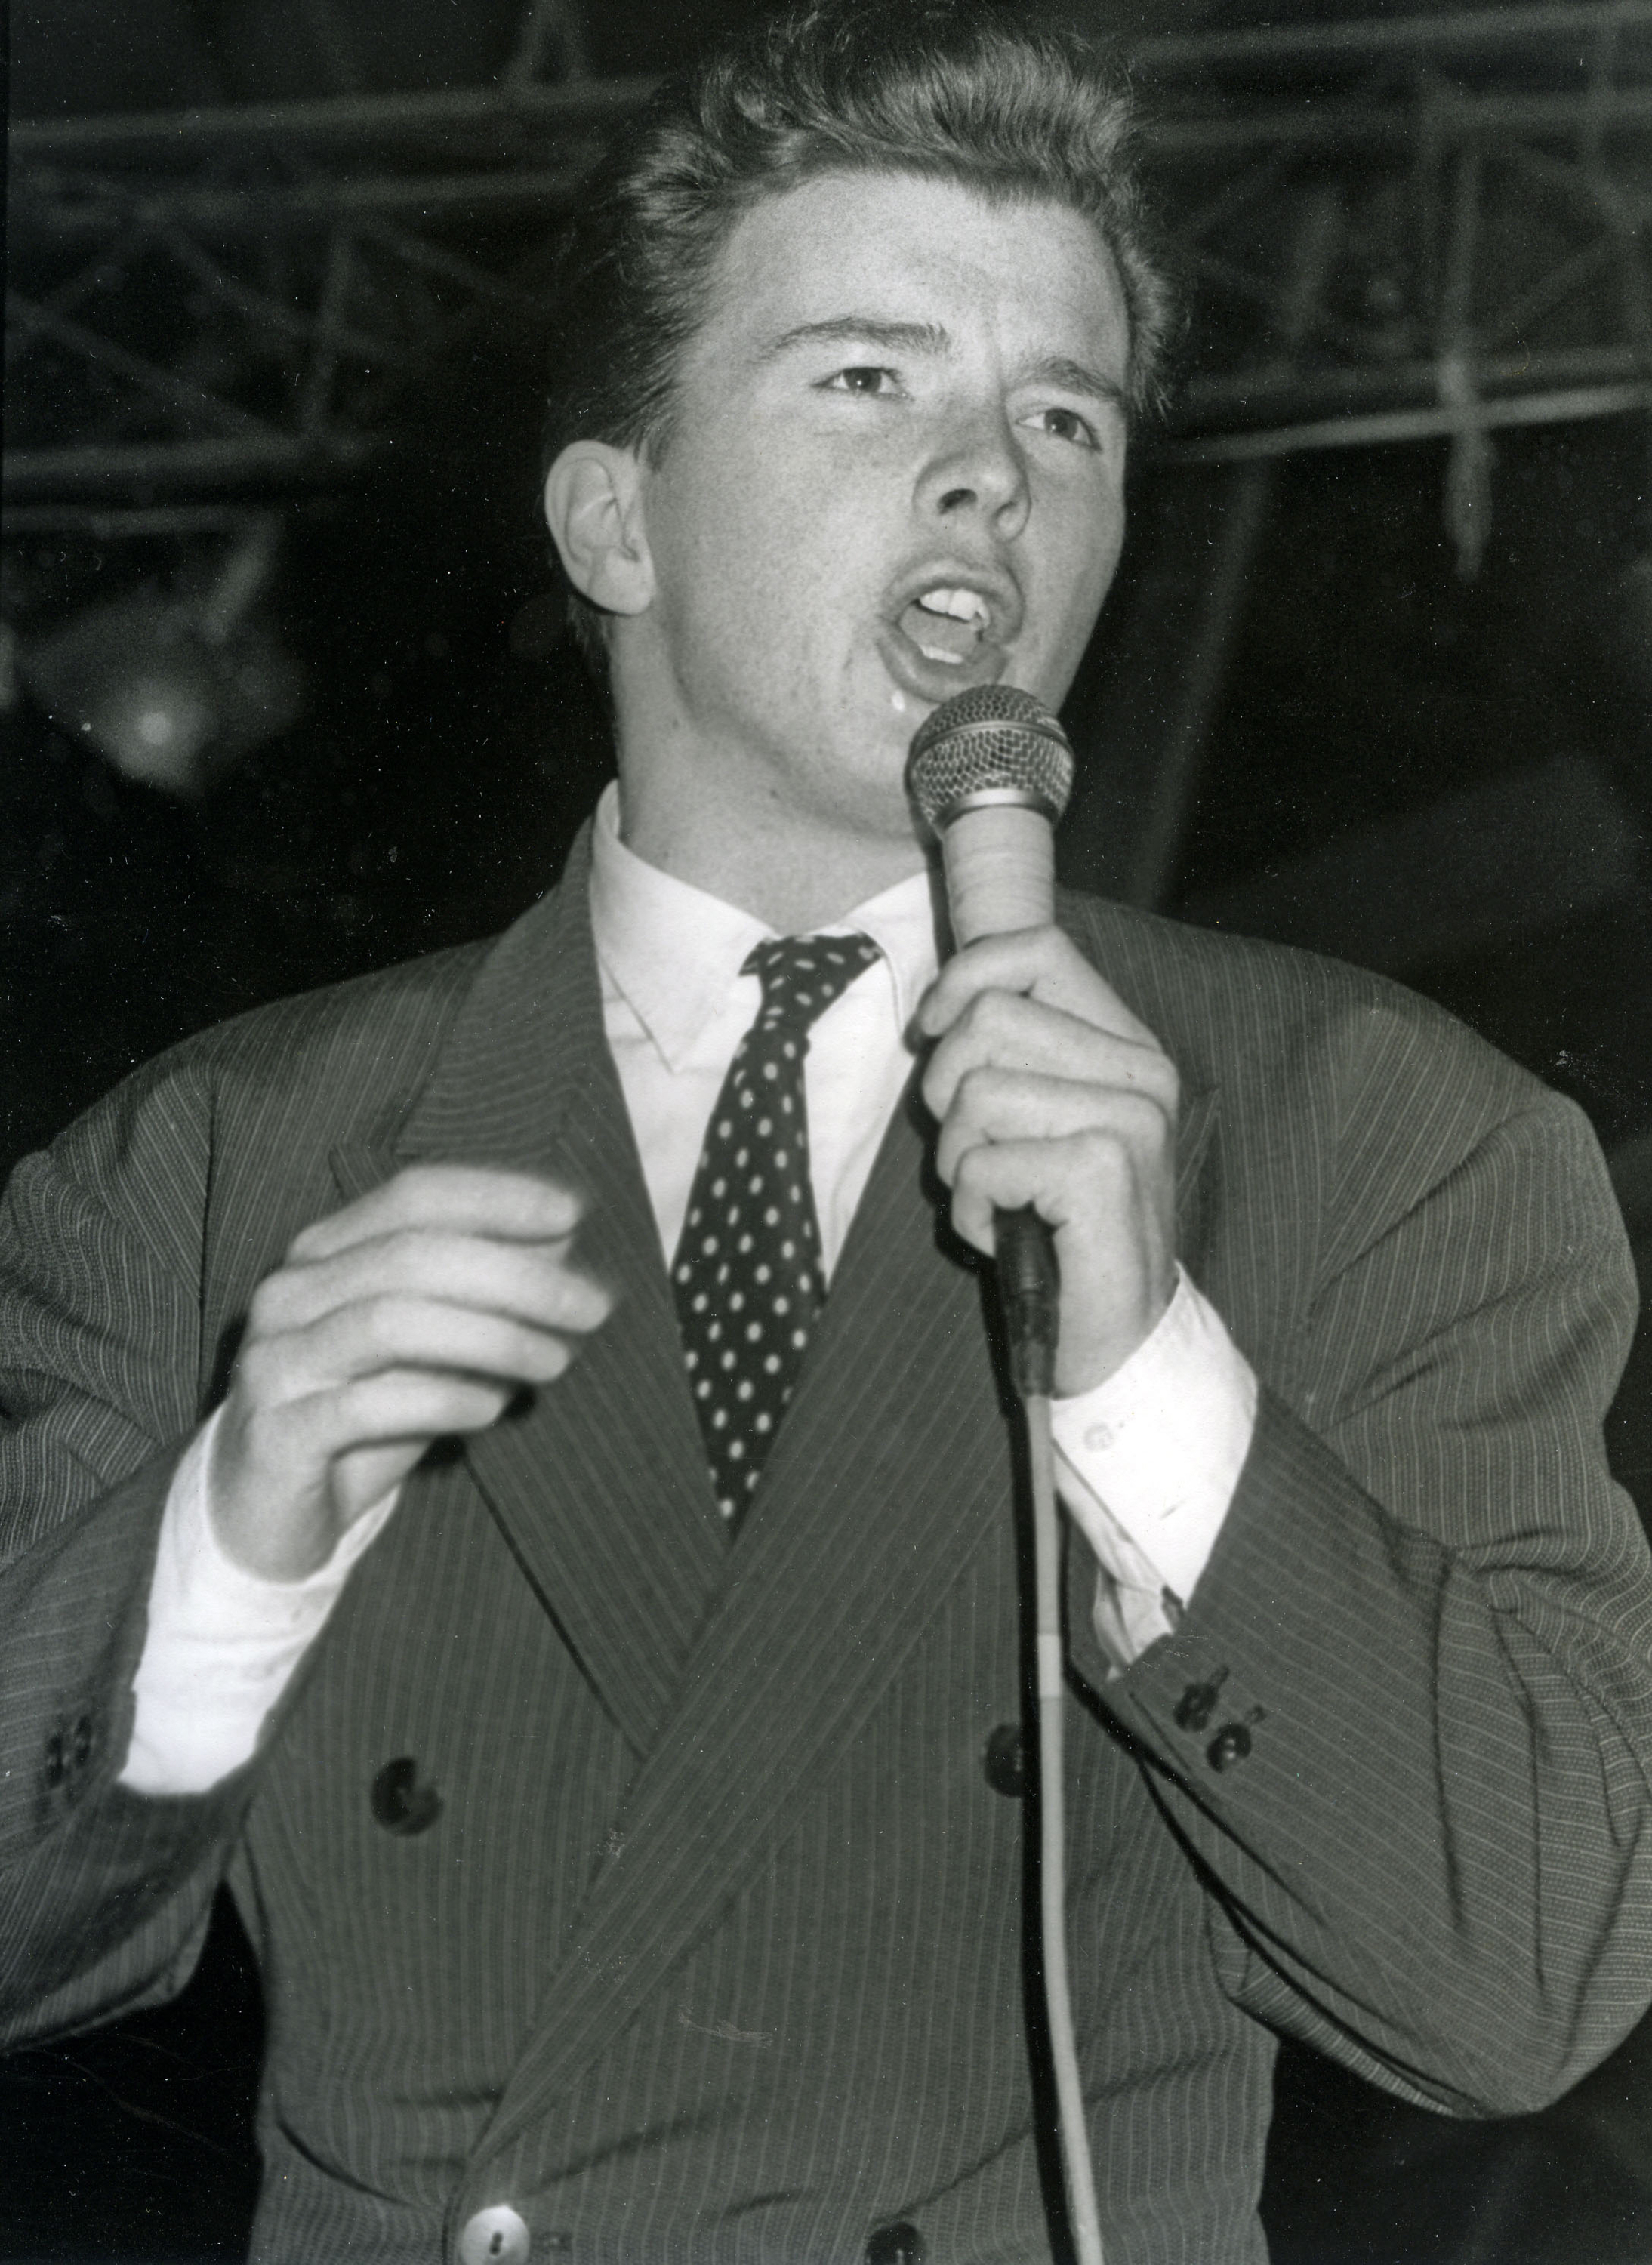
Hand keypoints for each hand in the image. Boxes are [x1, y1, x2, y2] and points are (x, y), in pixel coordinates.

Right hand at [211, 1165, 611, 1581]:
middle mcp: (290, 1293)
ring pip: (390, 1323)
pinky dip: (441, 1399)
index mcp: (325, 1252)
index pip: (413, 1196)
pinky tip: (492, 1409)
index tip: (572, 1214)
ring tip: (555, 1362)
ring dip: (491, 1337)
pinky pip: (365, 1406)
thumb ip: (484, 1291)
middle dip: (515, 1278)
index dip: (494, 1198)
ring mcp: (275, 1360)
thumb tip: (563, 1238)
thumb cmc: (366, 1415)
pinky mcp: (275, 1433)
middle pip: (411, 1257)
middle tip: (592, 1307)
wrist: (270, 1516)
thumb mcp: (432, 1347)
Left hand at [918, 928, 1178, 1395]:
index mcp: (1128, 1046)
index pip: (1038, 949)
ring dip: (959, 1161)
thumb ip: (1010, 1057)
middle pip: (988, 1019)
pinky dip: (974, 1211)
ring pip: (975, 1091)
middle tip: (977, 1157)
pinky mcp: (1104, 1170)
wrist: (1117, 1340)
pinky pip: (982, 1162)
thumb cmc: (1061, 1232)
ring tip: (999, 1200)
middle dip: (947, 1094)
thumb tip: (939, 1010)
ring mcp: (1132, 1119)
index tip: (935, 1031)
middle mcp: (1142, 1072)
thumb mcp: (1034, 1124)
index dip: (966, 979)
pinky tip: (1010, 1237)